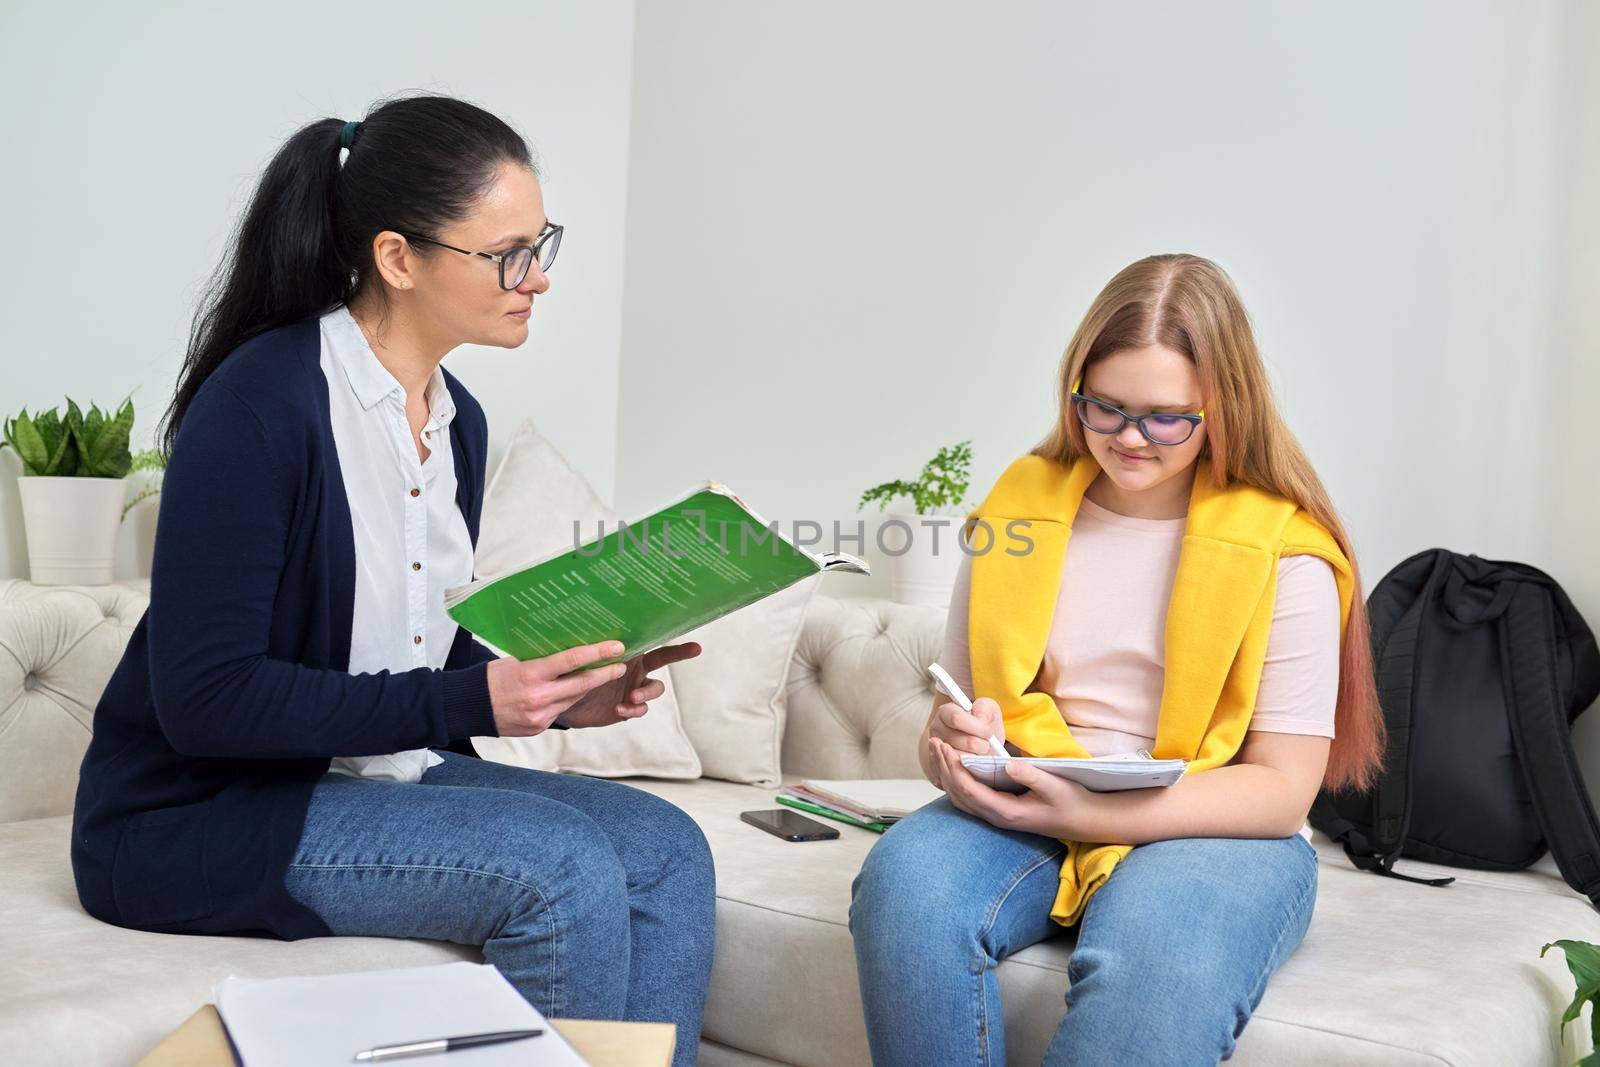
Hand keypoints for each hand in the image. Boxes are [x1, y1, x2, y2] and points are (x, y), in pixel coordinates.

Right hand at [487, 641, 631, 736]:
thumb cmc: (490, 679)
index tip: (617, 647)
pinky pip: (560, 711)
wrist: (469, 709)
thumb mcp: (515, 662)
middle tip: (621, 665)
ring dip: (587, 687)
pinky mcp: (539, 728)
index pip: (571, 661)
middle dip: (605, 674)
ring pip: (573, 699)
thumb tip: (568, 653)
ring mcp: (540, 716)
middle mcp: (539, 697)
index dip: (598, 653)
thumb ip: (541, 661)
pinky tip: (568, 692)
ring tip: (601, 674)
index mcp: (531, 675)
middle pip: (581, 684)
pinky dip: (566, 700)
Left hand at [557, 641, 702, 728]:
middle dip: (680, 652)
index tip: (690, 635)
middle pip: (664, 658)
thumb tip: (592, 631)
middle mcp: (635, 667)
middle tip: (695, 648)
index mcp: (626, 651)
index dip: (667, 634)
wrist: (562, 700)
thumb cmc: (570, 672)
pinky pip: (639, 709)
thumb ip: (590, 650)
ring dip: (646, 692)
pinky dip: (633, 709)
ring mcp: (634, 688)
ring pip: (654, 688)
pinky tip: (619, 709)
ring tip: (632, 697)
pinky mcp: (628, 707)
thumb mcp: (578, 658)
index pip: (649, 639)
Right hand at [924, 696, 1004, 788]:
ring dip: (976, 759)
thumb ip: (985, 709)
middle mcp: (936, 731)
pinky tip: (975, 764)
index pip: (957, 718)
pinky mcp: (938, 769)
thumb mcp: (988, 711)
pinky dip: (971, 770)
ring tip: (980, 754)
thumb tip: (980, 719)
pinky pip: (957, 773)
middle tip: (986, 745)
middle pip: (959, 740)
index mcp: (945, 712)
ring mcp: (935, 750)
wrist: (977, 747)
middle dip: (980, 745)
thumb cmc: (982, 727)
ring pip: (959, 759)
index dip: (977, 727)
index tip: (989, 733)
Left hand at [929, 735, 1096, 839]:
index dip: (954, 769)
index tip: (945, 747)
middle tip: (934, 742)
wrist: (1083, 821)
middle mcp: (997, 817)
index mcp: (1007, 812)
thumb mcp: (1056, 786)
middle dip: (944, 768)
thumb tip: (1009, 764)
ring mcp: (997, 816)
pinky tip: (954, 766)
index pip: (970, 790)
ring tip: (939, 750)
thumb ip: (1033, 776)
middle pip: (959, 794)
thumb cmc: (1071, 801)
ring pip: (961, 798)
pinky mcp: (999, 812)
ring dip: (947, 774)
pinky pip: (969, 799)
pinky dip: (956, 782)